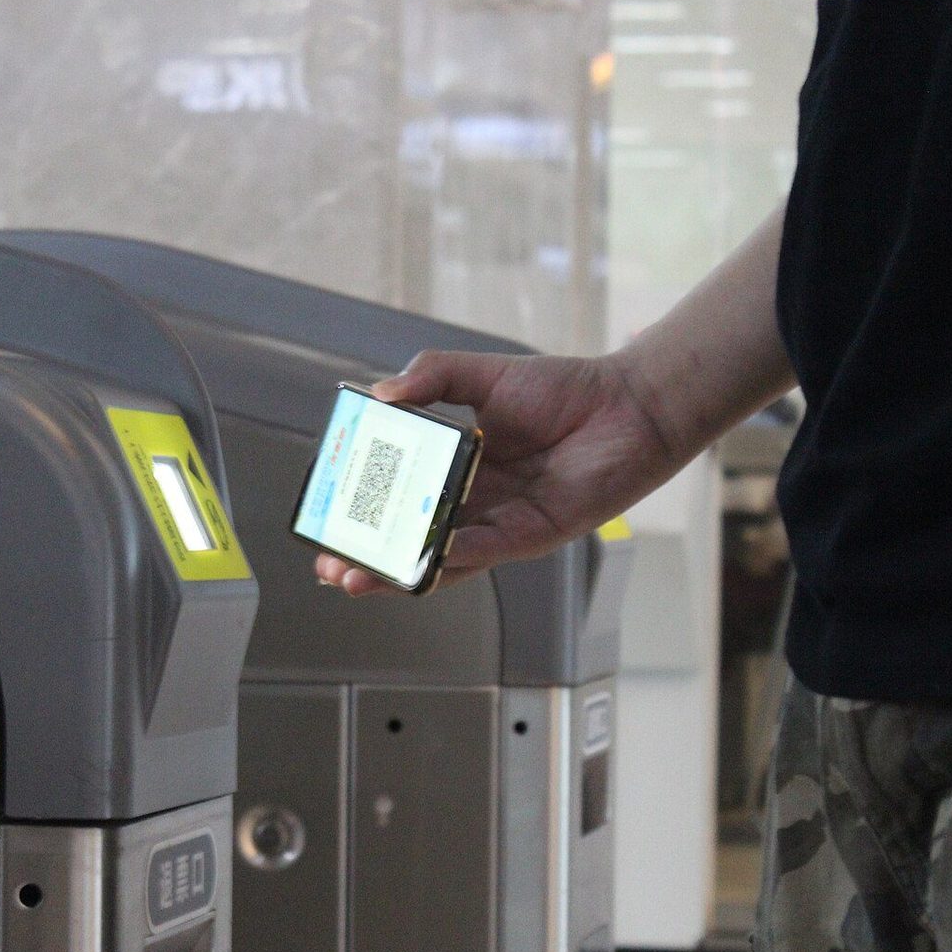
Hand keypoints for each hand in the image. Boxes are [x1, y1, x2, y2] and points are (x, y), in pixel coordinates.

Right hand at [315, 349, 666, 595]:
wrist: (627, 405)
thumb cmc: (564, 390)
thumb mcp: (484, 374)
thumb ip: (430, 377)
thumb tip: (380, 394)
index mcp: (456, 467)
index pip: (398, 498)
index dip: (362, 512)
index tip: (325, 518)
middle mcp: (474, 502)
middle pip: (409, 539)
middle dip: (367, 556)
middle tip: (329, 565)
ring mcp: (501, 523)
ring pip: (440, 558)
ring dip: (399, 571)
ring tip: (358, 577)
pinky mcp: (533, 535)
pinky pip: (487, 551)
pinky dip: (456, 555)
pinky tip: (429, 553)